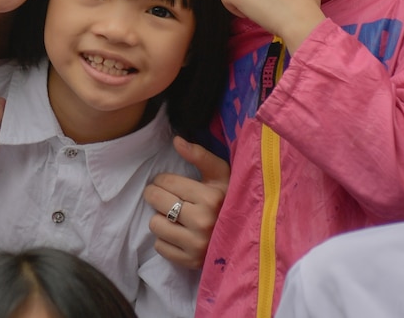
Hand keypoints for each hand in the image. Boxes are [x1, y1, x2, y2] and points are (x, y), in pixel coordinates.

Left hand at [143, 137, 229, 268]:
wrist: (248, 239)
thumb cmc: (230, 200)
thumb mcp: (222, 175)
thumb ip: (199, 156)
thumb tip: (176, 140)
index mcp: (211, 197)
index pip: (165, 181)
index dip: (162, 180)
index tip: (168, 183)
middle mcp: (203, 222)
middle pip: (156, 200)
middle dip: (156, 195)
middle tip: (165, 197)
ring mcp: (197, 244)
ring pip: (154, 224)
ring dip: (161, 218)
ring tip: (174, 216)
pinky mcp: (191, 262)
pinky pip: (160, 247)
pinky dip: (165, 239)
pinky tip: (178, 234)